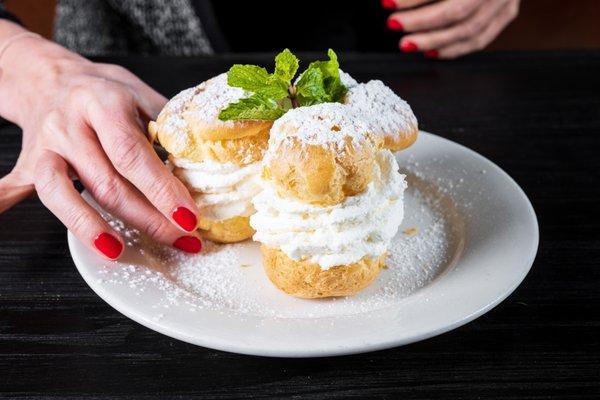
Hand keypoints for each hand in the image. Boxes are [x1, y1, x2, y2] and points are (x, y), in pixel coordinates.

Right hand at [0, 23, 201, 258]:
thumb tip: (202, 165)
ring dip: (92, 227)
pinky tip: (0, 218)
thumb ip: (167, 126)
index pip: (133, 155)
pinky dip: (2, 204)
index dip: (162, 189)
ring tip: (119, 252)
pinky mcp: (28, 162)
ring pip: (63, 194)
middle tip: (180, 239)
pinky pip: (14, 187)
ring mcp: (45, 146)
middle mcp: (69, 125)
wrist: (52, 77)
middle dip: (147, 218)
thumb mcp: (141, 94)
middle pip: (106, 183)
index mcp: (103, 104)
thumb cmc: (105, 91)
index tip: (189, 217)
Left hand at [383, 0, 518, 58]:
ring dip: (433, 40)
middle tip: (393, 24)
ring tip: (407, 44)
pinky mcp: (508, 12)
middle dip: (420, 21)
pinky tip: (431, 52)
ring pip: (468, 29)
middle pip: (457, 10)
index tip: (388, 3)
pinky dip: (453, 49)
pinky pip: (480, 39)